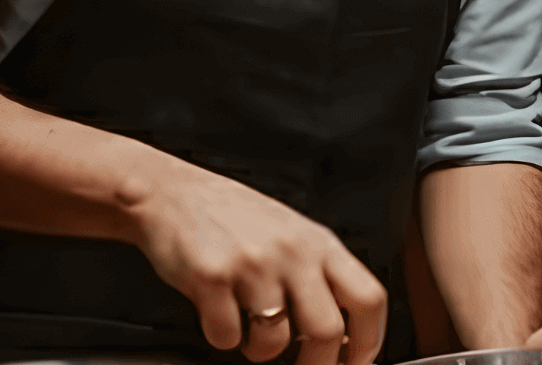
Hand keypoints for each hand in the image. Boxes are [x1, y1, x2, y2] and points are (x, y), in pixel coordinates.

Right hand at [129, 165, 386, 364]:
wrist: (172, 194)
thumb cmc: (234, 218)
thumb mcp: (293, 235)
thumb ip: (320, 276)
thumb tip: (345, 335)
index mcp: (320, 243)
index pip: (369, 298)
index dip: (369, 341)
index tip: (357, 361)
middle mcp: (293, 252)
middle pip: (328, 330)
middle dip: (317, 363)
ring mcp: (253, 264)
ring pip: (275, 342)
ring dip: (261, 352)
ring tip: (250, 334)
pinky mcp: (212, 278)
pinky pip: (226, 337)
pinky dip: (223, 338)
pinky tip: (219, 315)